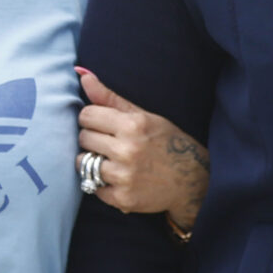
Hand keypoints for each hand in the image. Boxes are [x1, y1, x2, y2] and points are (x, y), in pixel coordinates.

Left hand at [77, 69, 207, 229]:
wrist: (191, 179)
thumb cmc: (166, 142)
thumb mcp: (143, 116)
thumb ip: (109, 97)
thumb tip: (81, 74)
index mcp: (132, 125)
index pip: (86, 115)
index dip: (92, 119)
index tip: (103, 125)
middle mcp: (127, 150)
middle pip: (83, 138)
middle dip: (92, 139)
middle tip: (110, 143)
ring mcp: (125, 176)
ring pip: (84, 163)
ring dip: (93, 161)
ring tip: (111, 160)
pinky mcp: (123, 198)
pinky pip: (93, 187)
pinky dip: (101, 184)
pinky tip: (118, 178)